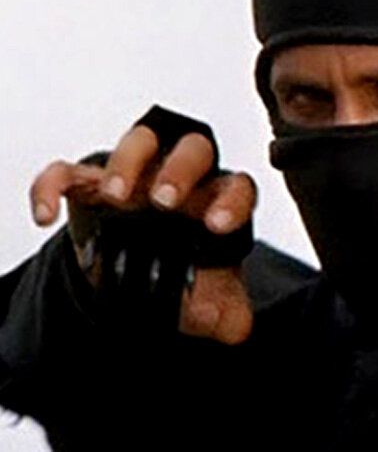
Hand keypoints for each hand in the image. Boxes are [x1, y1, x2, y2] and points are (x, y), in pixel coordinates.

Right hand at [29, 124, 255, 344]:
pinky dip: (54, 185)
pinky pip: (71, 171)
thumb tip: (234, 324)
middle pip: (194, 151)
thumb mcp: (206, 294)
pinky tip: (49, 212)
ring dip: (129, 162)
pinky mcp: (93, 183)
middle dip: (180, 171)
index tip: (217, 225)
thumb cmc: (182, 267)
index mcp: (217, 201)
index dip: (232, 202)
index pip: (237, 187)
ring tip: (116, 198)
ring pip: (142, 143)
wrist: (140, 268)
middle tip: (165, 201)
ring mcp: (140, 177)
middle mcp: (183, 179)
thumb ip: (225, 310)